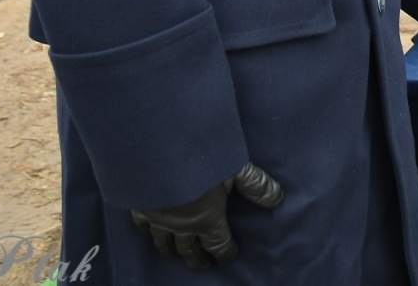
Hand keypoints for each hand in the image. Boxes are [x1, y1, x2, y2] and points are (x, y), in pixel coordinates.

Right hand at [130, 162, 283, 270]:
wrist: (157, 152)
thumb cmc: (201, 160)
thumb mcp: (236, 169)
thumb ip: (256, 185)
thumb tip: (278, 199)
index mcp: (206, 220)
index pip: (218, 245)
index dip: (225, 252)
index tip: (229, 256)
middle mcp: (181, 226)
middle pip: (190, 250)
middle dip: (199, 259)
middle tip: (203, 265)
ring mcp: (158, 219)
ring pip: (165, 243)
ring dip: (173, 251)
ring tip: (178, 256)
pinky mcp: (139, 207)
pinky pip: (143, 227)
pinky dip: (148, 234)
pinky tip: (150, 234)